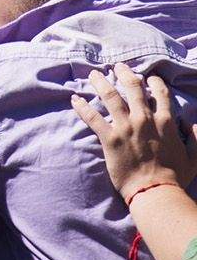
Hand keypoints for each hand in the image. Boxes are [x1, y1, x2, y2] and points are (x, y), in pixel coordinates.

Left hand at [73, 64, 196, 202]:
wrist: (155, 193)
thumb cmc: (175, 178)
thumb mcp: (193, 158)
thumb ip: (196, 139)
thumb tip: (193, 124)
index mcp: (165, 122)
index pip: (161, 93)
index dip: (154, 82)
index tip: (148, 78)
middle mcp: (144, 119)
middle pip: (132, 87)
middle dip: (124, 73)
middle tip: (117, 67)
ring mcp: (125, 127)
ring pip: (110, 96)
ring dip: (100, 82)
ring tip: (93, 74)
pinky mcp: (110, 138)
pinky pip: (92, 117)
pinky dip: (82, 107)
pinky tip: (74, 99)